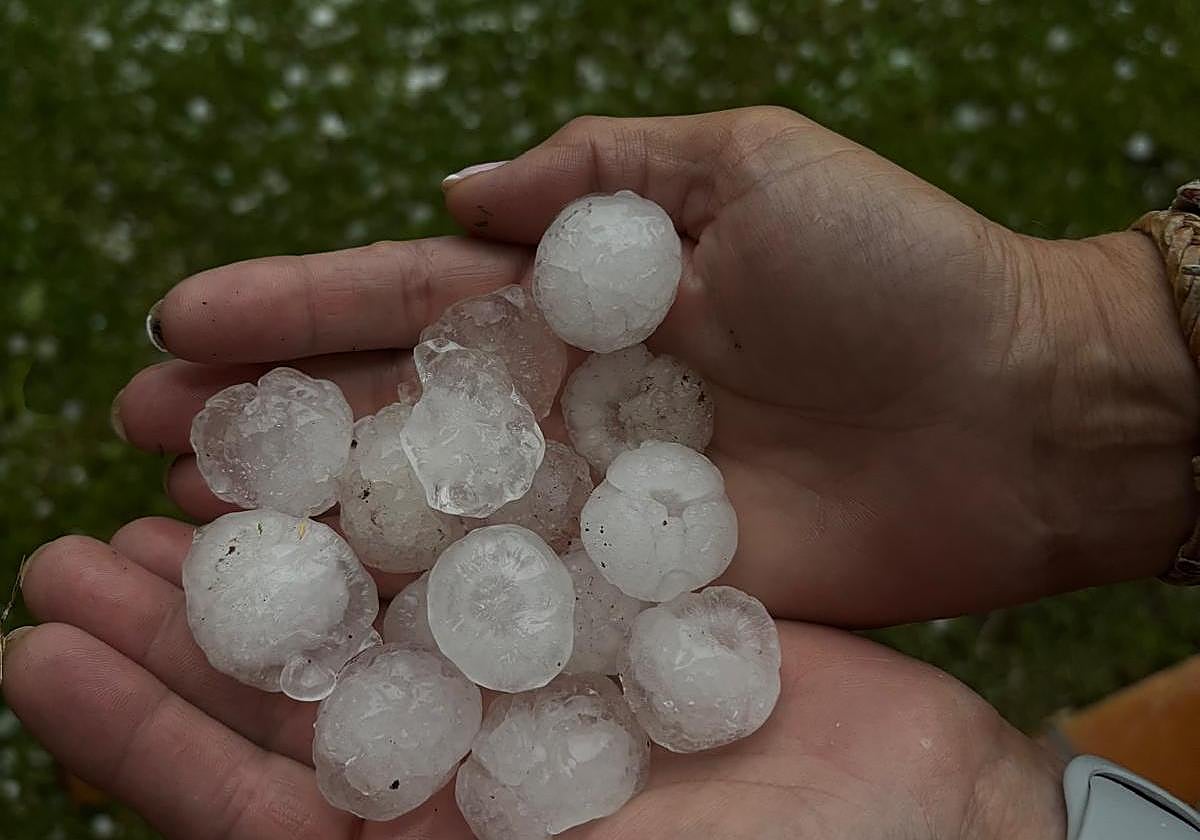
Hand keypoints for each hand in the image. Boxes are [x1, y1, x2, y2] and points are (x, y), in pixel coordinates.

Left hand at [3, 523, 1064, 839]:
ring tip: (181, 471)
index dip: (145, 734)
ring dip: (281, 543)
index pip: (259, 803)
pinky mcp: (611, 602)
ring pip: (377, 600)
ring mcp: (542, 678)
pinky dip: (414, 498)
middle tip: (70, 551)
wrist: (949, 824)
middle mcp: (477, 763)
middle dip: (182, 625)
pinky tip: (358, 442)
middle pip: (298, 689)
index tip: (41, 655)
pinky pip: (488, 544)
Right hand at [113, 107, 1197, 623]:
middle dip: (264, 419)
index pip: (406, 303)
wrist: (1019, 414)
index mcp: (579, 303)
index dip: (294, 310)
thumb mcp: (748, 168)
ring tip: (188, 524)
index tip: (176, 323)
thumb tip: (458, 194)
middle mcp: (569, 406)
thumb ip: (601, 172)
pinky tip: (325, 620)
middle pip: (389, 414)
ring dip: (310, 519)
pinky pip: (515, 602)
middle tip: (136, 434)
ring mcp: (598, 507)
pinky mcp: (643, 592)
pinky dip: (421, 609)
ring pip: (427, 516)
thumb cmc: (899, 272)